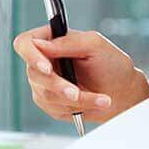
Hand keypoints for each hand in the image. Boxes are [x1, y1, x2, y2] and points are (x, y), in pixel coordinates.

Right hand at [12, 25, 148, 123]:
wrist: (123, 92)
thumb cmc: (112, 65)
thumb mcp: (96, 45)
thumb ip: (69, 42)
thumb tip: (40, 44)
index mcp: (53, 40)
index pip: (25, 43)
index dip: (31, 56)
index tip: (47, 68)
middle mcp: (45, 61)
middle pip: (34, 74)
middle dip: (59, 86)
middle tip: (77, 92)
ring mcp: (45, 83)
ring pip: (45, 95)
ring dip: (75, 99)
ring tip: (100, 98)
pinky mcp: (50, 102)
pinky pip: (54, 108)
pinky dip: (77, 107)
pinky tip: (94, 103)